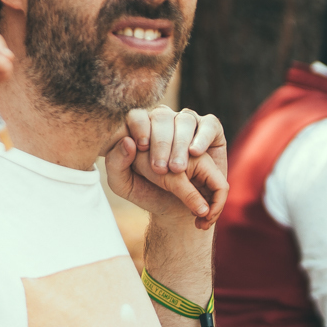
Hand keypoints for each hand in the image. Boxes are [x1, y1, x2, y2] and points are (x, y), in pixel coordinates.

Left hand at [102, 106, 229, 229]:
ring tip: (177, 168)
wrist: (176, 210)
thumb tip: (128, 141)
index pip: (137, 115)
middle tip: (160, 168)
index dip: (139, 128)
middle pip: (162, 116)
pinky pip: (210, 124)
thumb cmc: (148, 192)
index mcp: (140, 127)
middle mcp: (164, 121)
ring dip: (179, 143)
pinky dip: (202, 137)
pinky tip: (195, 152)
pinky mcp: (211, 131)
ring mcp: (187, 123)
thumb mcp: (123, 184)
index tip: (141, 148)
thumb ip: (116, 162)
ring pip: (185, 119)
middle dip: (160, 142)